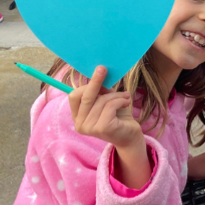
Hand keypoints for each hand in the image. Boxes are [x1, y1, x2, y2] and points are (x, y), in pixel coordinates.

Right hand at [69, 66, 147, 188]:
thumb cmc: (118, 117)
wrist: (130, 136)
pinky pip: (110, 106)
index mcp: (78, 116)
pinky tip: (126, 103)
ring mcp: (89, 128)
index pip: (74, 96)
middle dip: (95, 81)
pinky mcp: (101, 128)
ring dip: (116, 95)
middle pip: (85, 96)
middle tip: (103, 68)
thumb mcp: (107, 101)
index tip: (98, 73)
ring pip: (101, 100)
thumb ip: (100, 91)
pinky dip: (120, 101)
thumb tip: (98, 73)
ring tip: (125, 97)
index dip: (85, 84)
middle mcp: (80, 124)